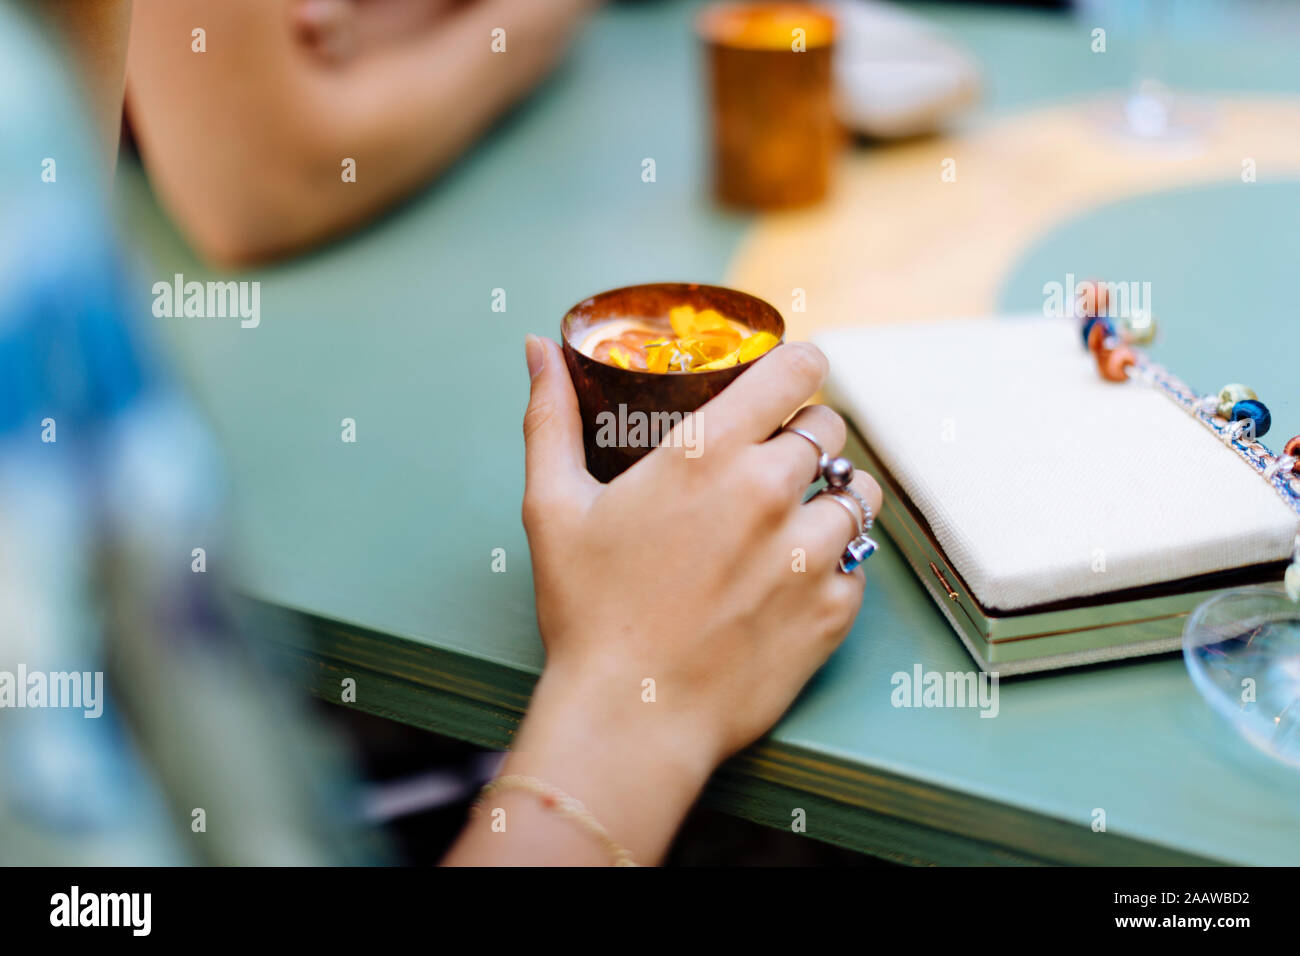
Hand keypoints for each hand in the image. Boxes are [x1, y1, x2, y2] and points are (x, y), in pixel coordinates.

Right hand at [522, 335, 878, 766]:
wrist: (631, 717)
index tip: (790, 376)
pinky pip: (858, 564)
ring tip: (794, 520)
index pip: (796, 369)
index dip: (799, 364)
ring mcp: (810, 553)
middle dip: (806, 434)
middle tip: (773, 462)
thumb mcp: (552, 507)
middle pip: (830, 427)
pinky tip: (792, 581)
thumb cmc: (588, 613)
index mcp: (707, 453)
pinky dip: (835, 565)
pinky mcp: (833, 610)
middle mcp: (771, 492)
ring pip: (857, 493)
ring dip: (833, 496)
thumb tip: (538, 348)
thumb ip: (551, 418)